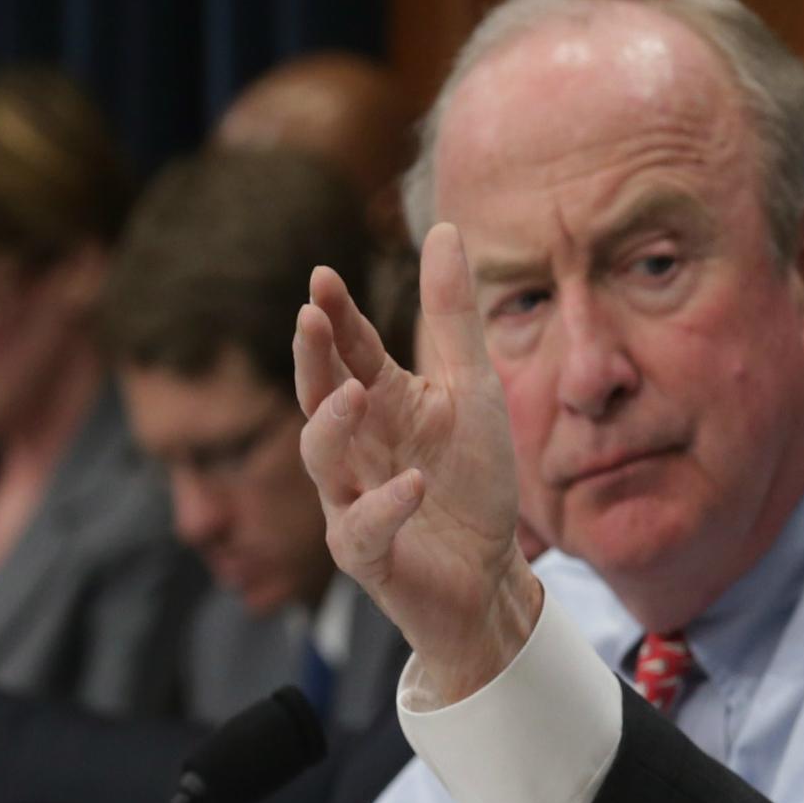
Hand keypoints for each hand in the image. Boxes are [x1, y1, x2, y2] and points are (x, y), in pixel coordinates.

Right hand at [297, 223, 541, 700]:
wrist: (493, 575)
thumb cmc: (475, 483)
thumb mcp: (474, 391)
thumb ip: (453, 317)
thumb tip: (443, 227)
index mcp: (381, 403)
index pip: (347, 350)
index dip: (334, 316)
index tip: (323, 277)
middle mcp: (355, 447)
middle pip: (318, 395)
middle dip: (311, 358)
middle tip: (311, 316)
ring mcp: (353, 501)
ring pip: (322, 459)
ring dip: (333, 425)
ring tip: (357, 392)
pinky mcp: (368, 556)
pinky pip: (363, 528)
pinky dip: (385, 505)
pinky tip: (413, 483)